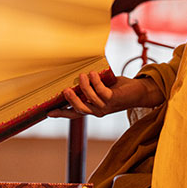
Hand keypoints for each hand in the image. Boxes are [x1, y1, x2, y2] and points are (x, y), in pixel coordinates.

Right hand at [47, 72, 164, 118]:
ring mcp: (106, 106)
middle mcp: (98, 110)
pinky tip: (93, 74)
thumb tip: (76, 76)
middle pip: (80, 110)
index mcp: (93, 109)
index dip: (61, 114)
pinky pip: (101, 91)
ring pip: (90, 100)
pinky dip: (95, 82)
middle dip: (71, 100)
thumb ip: (90, 86)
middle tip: (65, 90)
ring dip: (85, 87)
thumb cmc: (118, 89)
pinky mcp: (114, 99)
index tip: (48, 112)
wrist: (138, 91)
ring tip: (82, 75)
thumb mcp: (101, 88)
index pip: (74, 114)